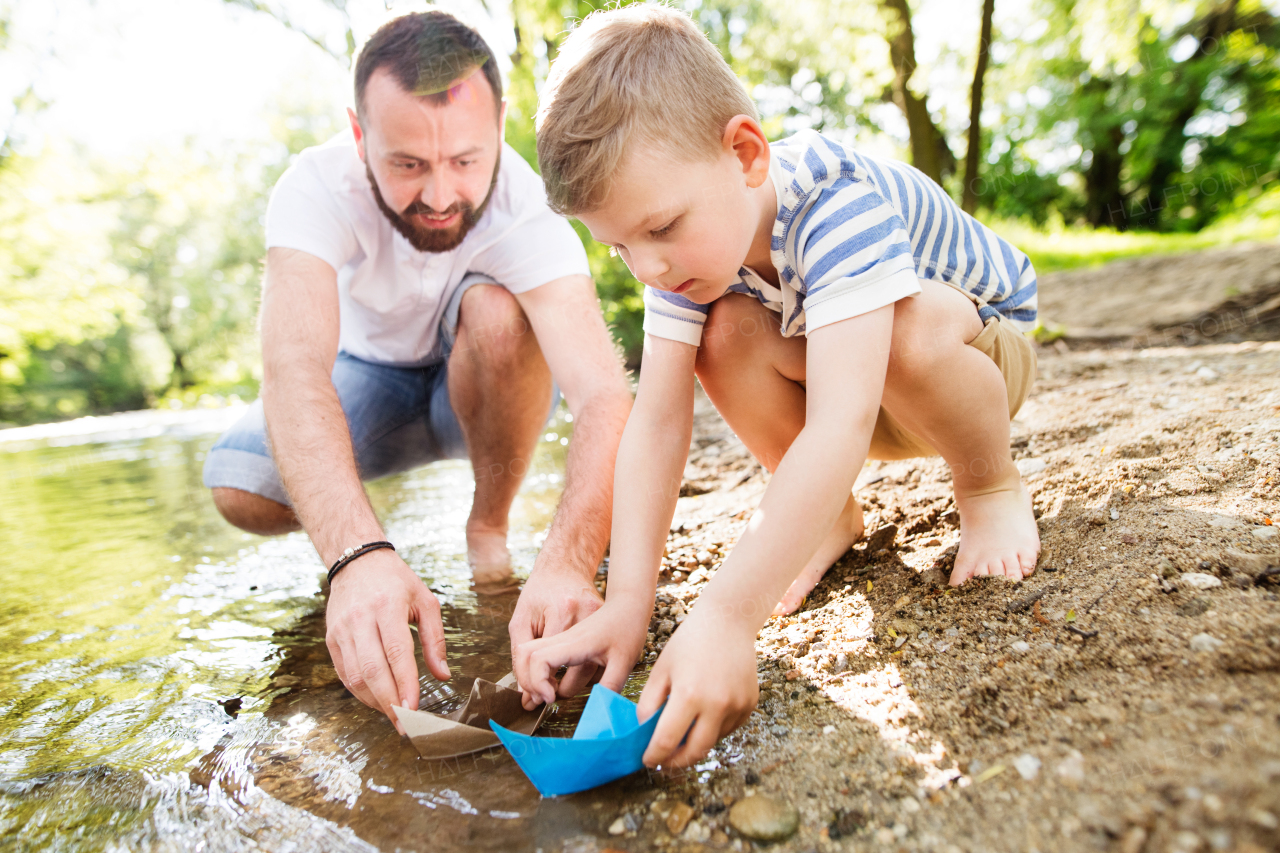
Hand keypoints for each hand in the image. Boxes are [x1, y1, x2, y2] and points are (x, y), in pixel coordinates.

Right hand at [324, 549, 450, 732]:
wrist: (357, 562)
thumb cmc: (397, 582)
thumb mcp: (425, 601)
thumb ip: (436, 639)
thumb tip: (443, 674)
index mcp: (387, 606)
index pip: (396, 651)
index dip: (405, 683)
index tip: (414, 708)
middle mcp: (360, 618)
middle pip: (372, 669)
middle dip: (389, 702)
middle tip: (405, 723)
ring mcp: (342, 630)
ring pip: (354, 676)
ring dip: (375, 701)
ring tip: (395, 714)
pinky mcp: (331, 638)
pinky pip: (344, 673)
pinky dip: (360, 693)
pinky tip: (377, 700)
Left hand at [508, 565, 605, 704]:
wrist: (565, 566)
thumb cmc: (540, 592)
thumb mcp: (521, 620)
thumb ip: (520, 657)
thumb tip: (527, 694)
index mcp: (563, 612)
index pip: (551, 663)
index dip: (540, 684)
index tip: (536, 695)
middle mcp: (587, 616)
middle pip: (579, 674)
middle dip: (560, 689)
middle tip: (548, 692)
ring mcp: (604, 621)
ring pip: (594, 671)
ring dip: (576, 683)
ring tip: (560, 682)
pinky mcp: (612, 627)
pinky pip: (603, 660)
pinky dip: (590, 670)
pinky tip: (577, 667)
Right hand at [512, 600, 648, 709]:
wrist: (628, 602)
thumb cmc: (629, 628)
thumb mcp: (625, 661)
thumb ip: (610, 686)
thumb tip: (599, 711)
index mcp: (576, 642)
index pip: (540, 659)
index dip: (538, 682)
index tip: (551, 698)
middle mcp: (562, 637)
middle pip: (525, 655)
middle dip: (528, 681)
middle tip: (544, 700)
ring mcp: (560, 636)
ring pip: (528, 651)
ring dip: (531, 675)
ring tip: (548, 694)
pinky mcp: (562, 639)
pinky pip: (538, 652)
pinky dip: (538, 670)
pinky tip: (553, 682)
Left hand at [637, 610, 758, 768]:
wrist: (727, 622)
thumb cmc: (688, 643)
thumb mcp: (661, 671)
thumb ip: (649, 704)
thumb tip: (645, 735)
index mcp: (689, 695)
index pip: (668, 741)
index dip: (655, 756)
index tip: (647, 760)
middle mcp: (717, 705)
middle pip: (695, 752)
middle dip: (676, 761)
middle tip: (664, 761)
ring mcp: (737, 706)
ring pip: (712, 741)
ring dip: (695, 742)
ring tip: (682, 731)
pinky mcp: (749, 705)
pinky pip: (728, 728)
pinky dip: (713, 729)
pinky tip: (704, 712)